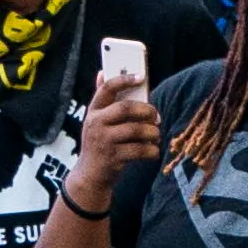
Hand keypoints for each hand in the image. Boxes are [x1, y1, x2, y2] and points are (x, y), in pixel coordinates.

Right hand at [68, 71, 162, 203]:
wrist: (90, 175)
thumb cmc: (100, 142)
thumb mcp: (97, 121)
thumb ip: (105, 100)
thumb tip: (102, 71)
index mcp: (93, 111)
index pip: (107, 88)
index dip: (124, 80)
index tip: (141, 76)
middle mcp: (95, 123)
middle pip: (126, 108)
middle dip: (147, 111)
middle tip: (156, 117)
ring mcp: (103, 141)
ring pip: (137, 130)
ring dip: (152, 133)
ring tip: (155, 136)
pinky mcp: (113, 158)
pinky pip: (140, 150)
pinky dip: (152, 151)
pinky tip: (153, 151)